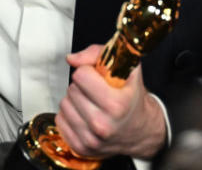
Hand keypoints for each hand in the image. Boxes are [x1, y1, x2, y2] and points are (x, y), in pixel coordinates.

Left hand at [54, 44, 166, 159]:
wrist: (142, 130)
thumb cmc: (132, 97)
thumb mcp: (126, 68)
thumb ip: (97, 53)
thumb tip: (71, 59)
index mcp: (116, 105)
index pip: (80, 75)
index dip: (88, 72)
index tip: (98, 78)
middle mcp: (103, 125)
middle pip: (71, 90)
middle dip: (82, 87)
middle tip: (97, 93)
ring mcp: (91, 140)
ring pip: (64, 104)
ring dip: (75, 101)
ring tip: (92, 104)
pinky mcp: (81, 148)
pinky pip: (60, 120)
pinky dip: (70, 115)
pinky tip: (85, 116)